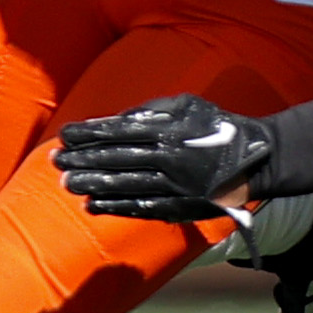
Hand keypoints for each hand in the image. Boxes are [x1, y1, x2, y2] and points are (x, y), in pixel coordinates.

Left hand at [55, 95, 277, 222]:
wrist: (257, 160)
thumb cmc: (219, 126)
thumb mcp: (188, 105)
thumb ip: (152, 110)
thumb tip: (118, 121)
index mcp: (169, 130)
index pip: (118, 132)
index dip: (88, 134)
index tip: (65, 135)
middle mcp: (168, 159)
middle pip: (115, 160)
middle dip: (82, 160)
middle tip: (56, 161)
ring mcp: (173, 186)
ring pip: (124, 186)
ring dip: (92, 185)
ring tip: (66, 184)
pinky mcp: (179, 207)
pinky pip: (141, 208)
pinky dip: (115, 208)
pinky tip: (93, 205)